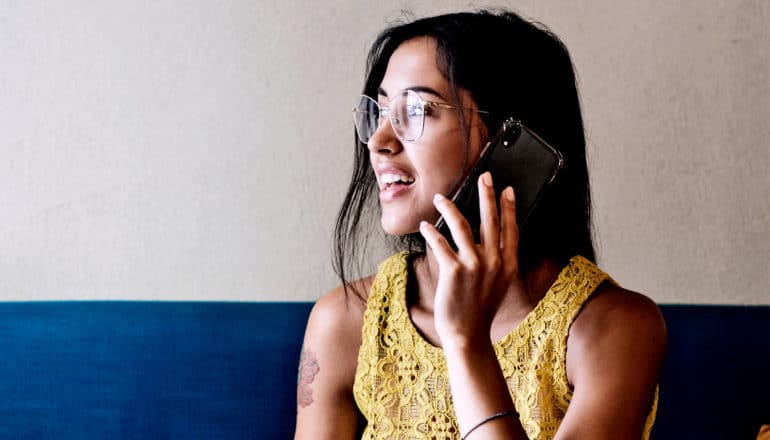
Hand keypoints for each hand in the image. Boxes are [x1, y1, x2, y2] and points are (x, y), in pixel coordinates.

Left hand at [419, 172, 524, 348]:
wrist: (468, 335)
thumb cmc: (480, 309)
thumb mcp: (499, 285)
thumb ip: (498, 262)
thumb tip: (486, 239)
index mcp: (508, 265)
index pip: (511, 229)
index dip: (510, 208)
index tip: (507, 189)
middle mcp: (494, 262)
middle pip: (490, 221)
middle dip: (487, 195)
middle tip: (484, 177)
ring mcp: (474, 265)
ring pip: (462, 226)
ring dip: (450, 207)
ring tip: (440, 197)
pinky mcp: (454, 271)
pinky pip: (441, 244)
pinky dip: (431, 232)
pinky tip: (425, 225)